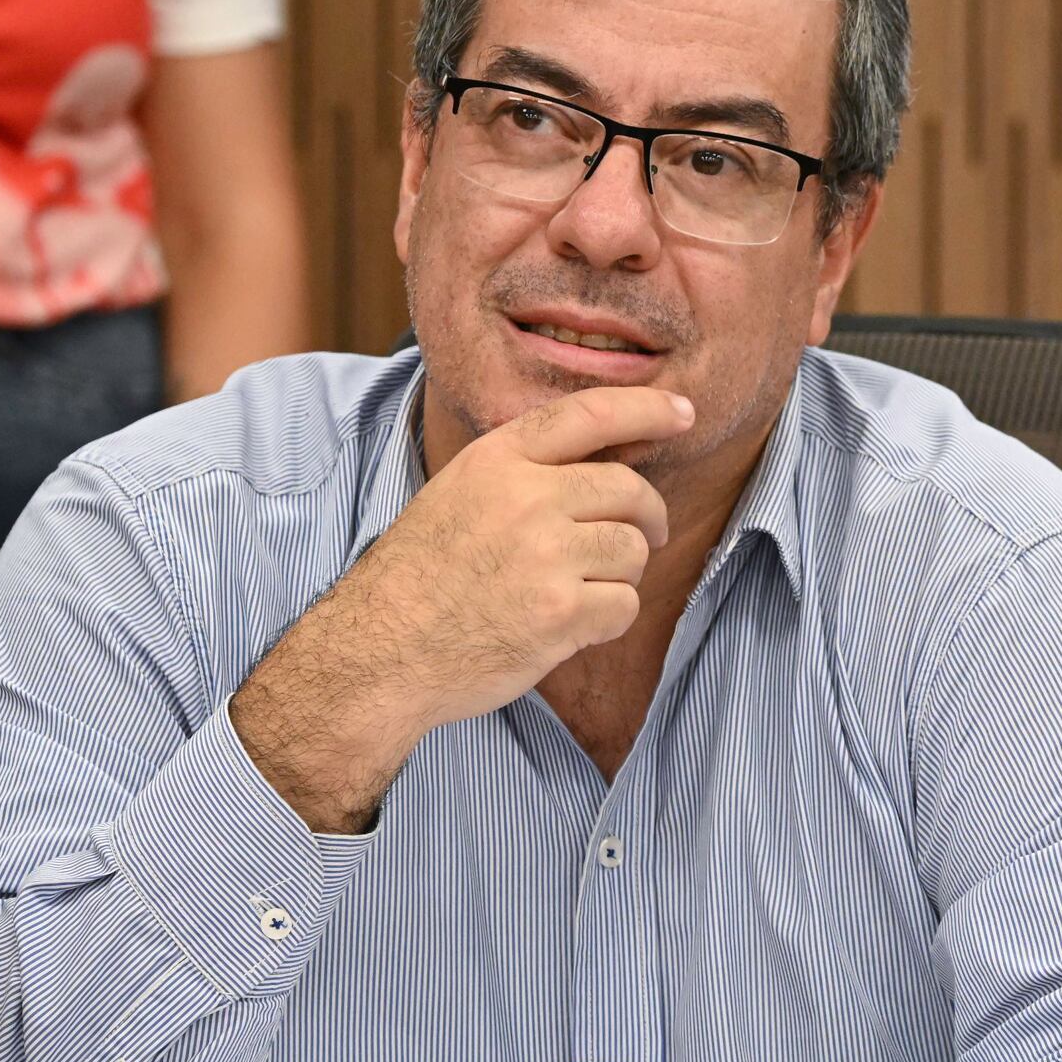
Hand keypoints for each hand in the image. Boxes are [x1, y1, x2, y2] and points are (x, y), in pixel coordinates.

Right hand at [233, 386, 692, 829]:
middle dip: (647, 516)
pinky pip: (625, 604)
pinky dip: (608, 618)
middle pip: (630, 491)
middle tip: (645, 535)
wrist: (377, 652)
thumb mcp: (459, 495)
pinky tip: (569, 624)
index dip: (647, 409)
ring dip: (619, 573)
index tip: (683, 412)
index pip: (590, 415)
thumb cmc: (422, 577)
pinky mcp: (560, 613)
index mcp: (497, 461)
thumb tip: (618, 460)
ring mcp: (545, 555)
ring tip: (576, 588)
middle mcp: (525, 498)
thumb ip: (526, 472)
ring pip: (634, 550)